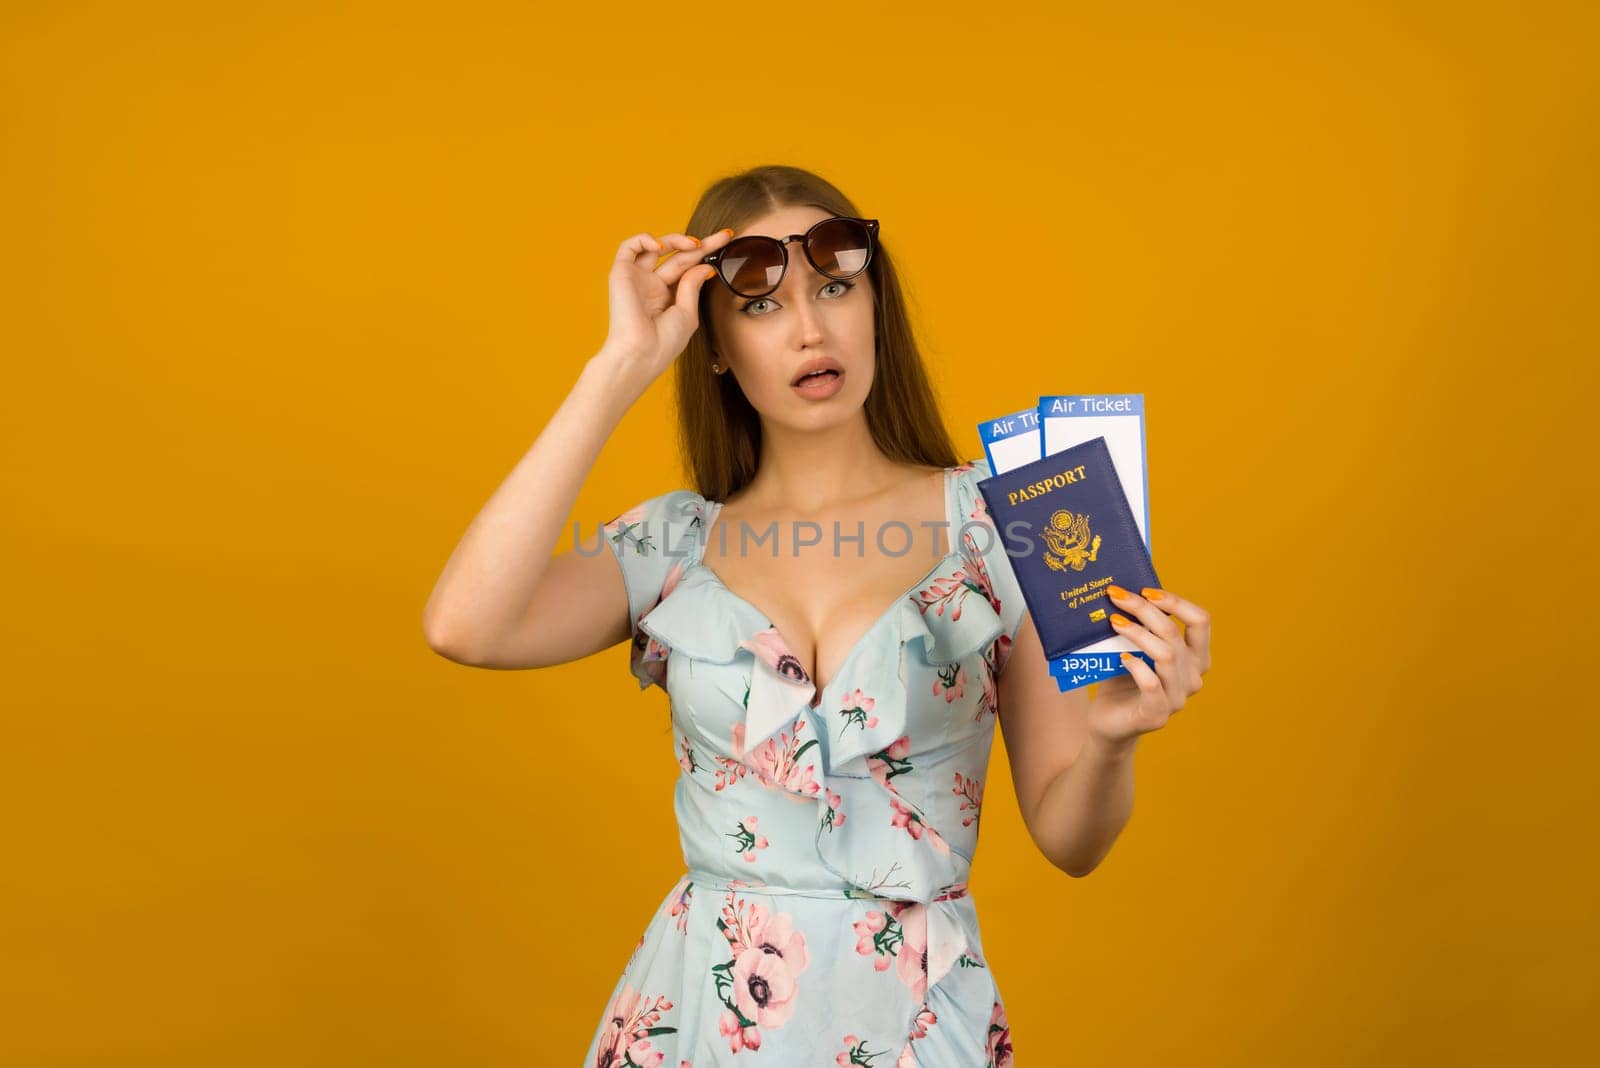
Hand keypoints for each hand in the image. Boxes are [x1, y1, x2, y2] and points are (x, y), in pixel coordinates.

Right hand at [598, 227, 733, 383]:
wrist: (641, 354)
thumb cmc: (663, 343)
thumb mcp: (687, 313)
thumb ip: (693, 286)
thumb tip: (705, 265)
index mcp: (668, 296)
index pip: (689, 268)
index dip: (707, 254)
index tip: (728, 241)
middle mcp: (652, 284)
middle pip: (677, 255)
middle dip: (701, 243)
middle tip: (724, 237)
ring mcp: (637, 278)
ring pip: (655, 246)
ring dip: (676, 239)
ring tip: (694, 245)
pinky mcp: (621, 274)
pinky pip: (629, 247)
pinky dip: (644, 239)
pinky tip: (661, 246)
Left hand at [1084, 585, 1210, 745]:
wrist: (1108, 721)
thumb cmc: (1122, 679)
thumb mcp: (1134, 647)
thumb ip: (1141, 626)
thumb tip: (1125, 591)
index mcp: (1195, 657)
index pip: (1201, 621)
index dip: (1176, 602)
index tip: (1145, 590)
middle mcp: (1193, 677)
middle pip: (1174, 633)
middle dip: (1144, 609)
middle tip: (1116, 596)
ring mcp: (1177, 699)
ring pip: (1165, 655)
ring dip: (1138, 633)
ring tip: (1114, 622)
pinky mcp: (1156, 715)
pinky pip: (1152, 684)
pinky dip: (1136, 666)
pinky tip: (1121, 657)